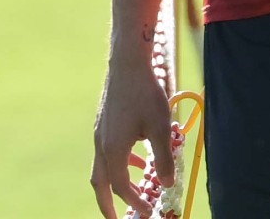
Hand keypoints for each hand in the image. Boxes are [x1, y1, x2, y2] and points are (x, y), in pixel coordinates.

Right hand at [90, 56, 174, 218]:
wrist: (127, 65)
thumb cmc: (145, 94)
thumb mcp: (161, 128)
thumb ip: (164, 157)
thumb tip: (169, 183)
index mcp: (112, 150)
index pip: (120, 186)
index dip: (133, 201)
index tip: (146, 211)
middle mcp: (101, 145)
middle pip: (100, 183)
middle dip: (108, 204)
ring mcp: (100, 134)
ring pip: (103, 167)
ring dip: (117, 182)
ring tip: (137, 188)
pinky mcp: (104, 124)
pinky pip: (109, 152)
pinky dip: (121, 162)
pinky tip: (140, 157)